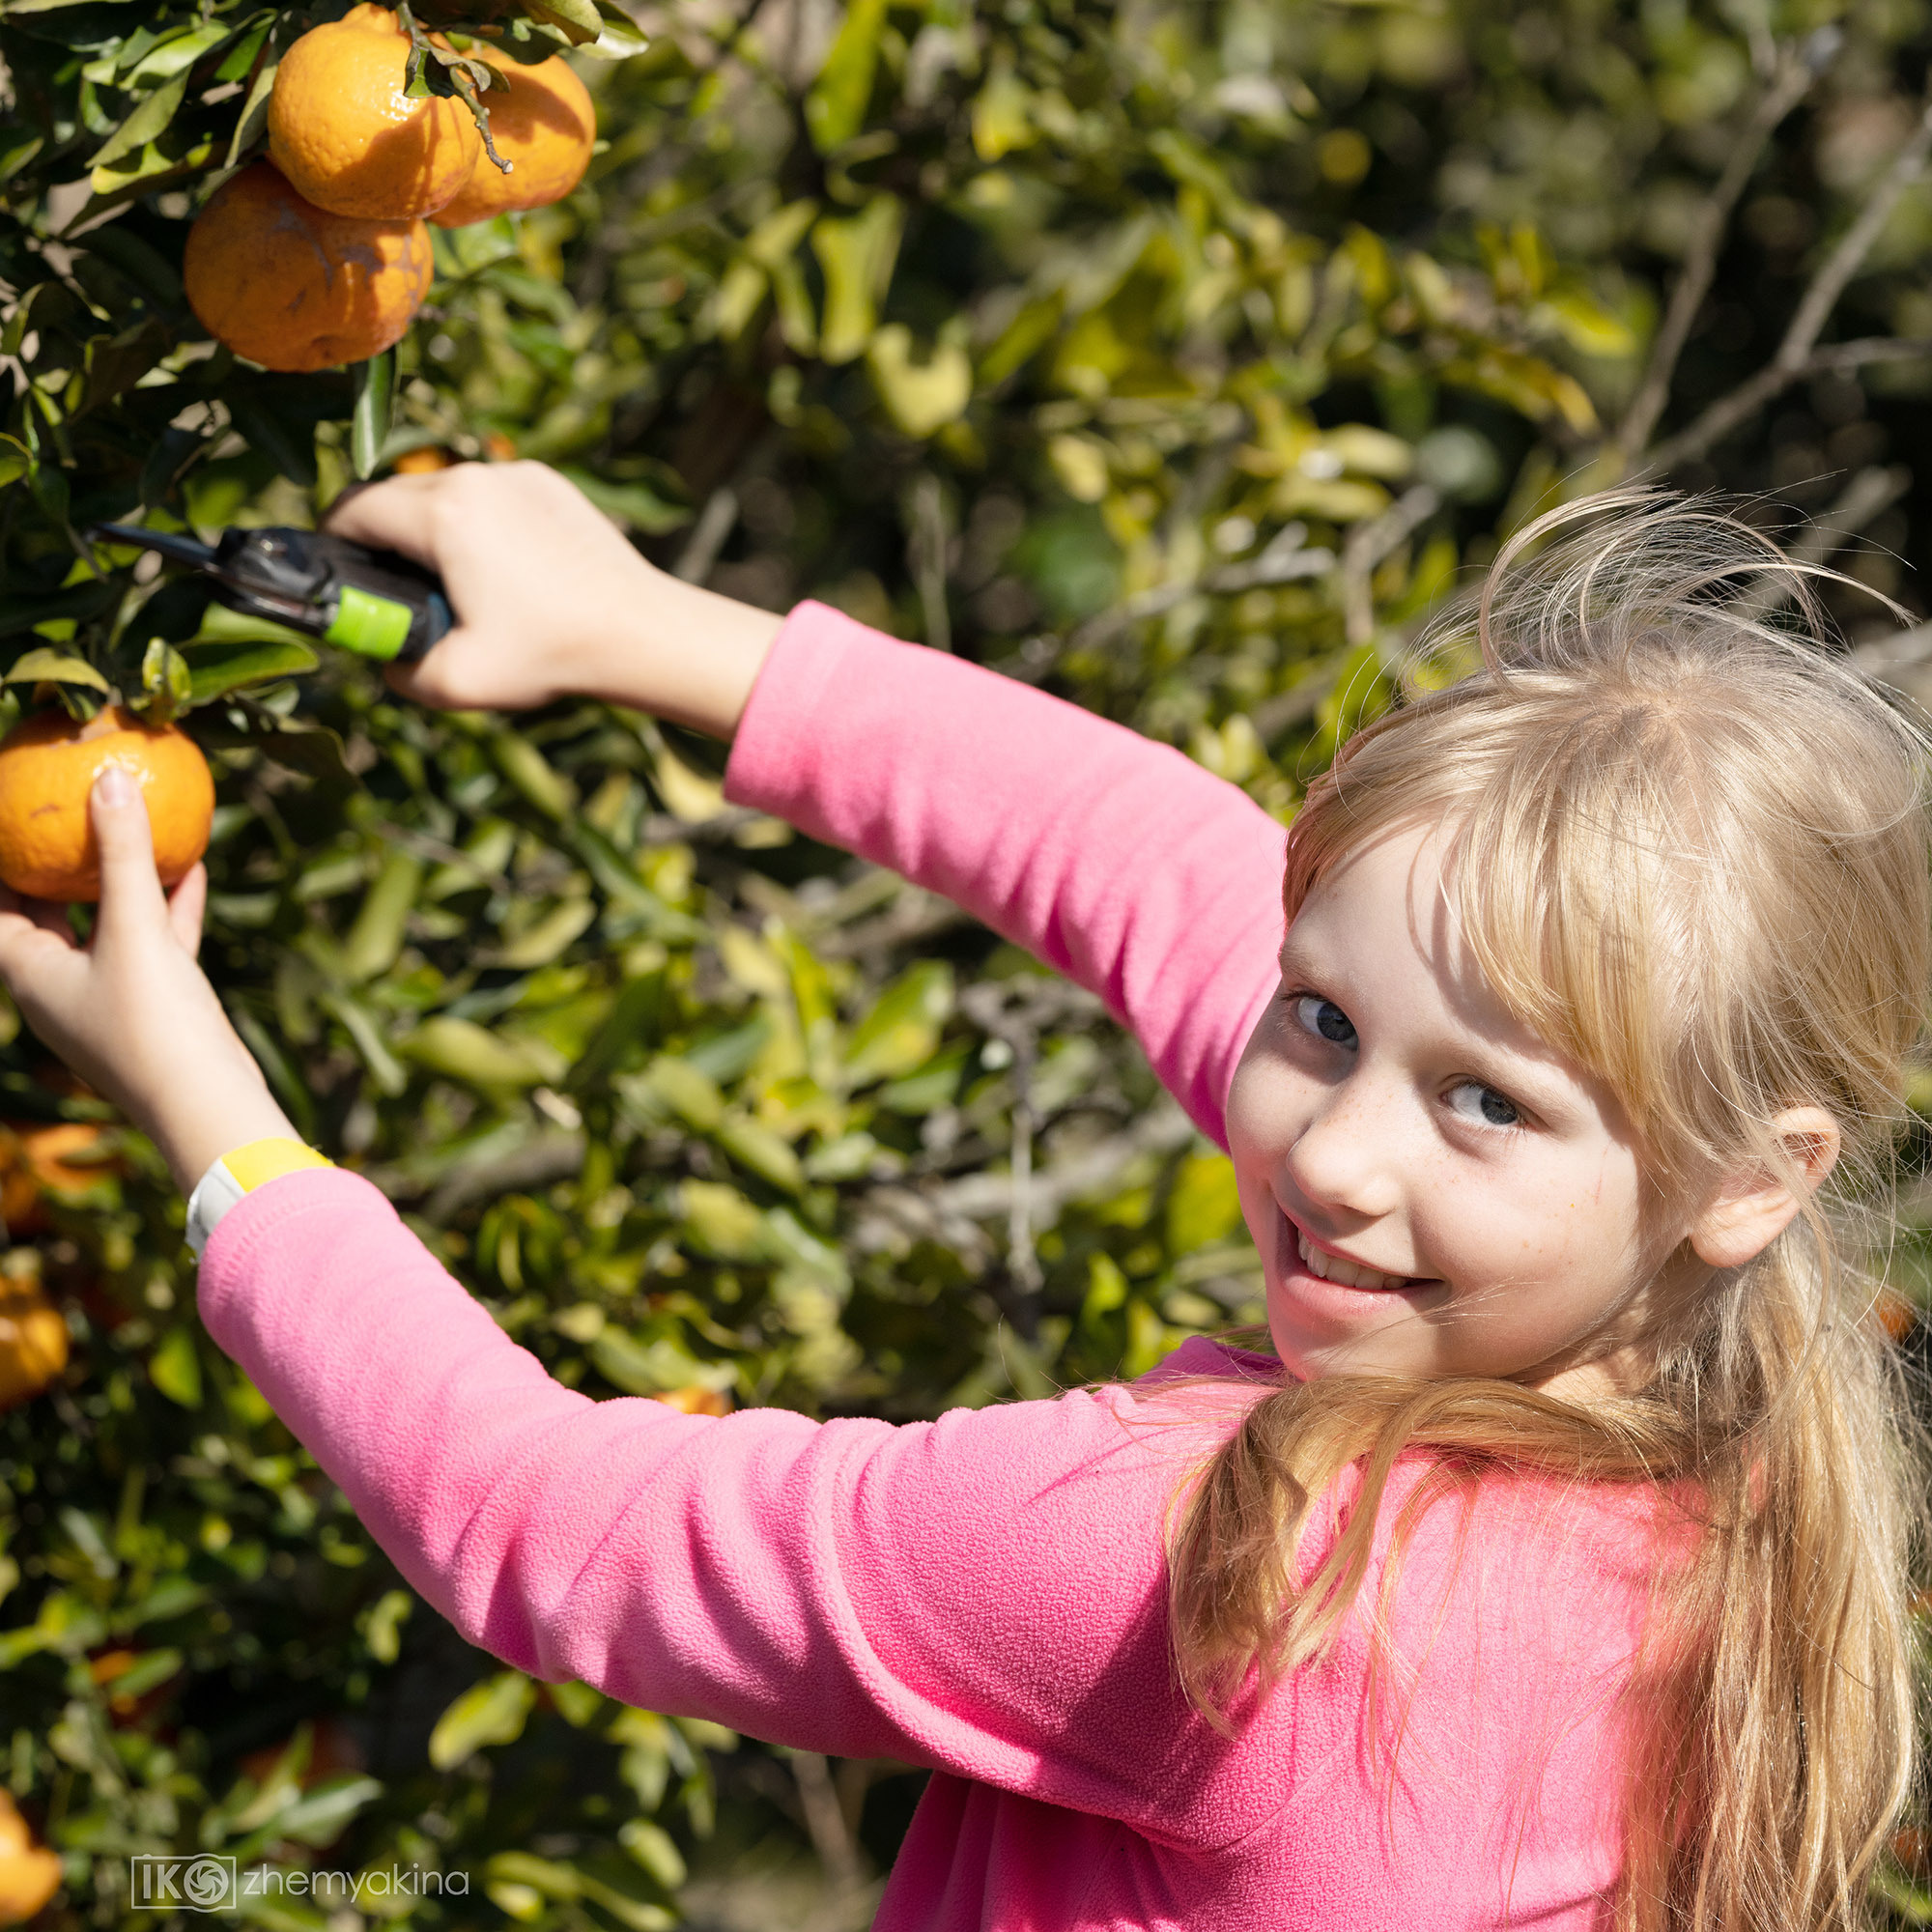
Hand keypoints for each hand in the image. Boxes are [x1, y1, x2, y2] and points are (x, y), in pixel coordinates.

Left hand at [0, 768, 295, 1193]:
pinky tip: (192, 864)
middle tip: (66, 800)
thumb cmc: (151, 1023)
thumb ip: (122, 853)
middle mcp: (59, 982)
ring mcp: (109, 993)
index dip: (4, 855)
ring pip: (106, 920)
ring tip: (134, 819)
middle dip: (58, 856)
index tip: (14, 804)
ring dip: (120, 875)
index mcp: (28, 971)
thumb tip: (108, 773)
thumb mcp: (135, 929)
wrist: (206, 1104)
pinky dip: (168, 903)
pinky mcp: (157, 1003)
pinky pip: (155, 940)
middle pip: (45, 906)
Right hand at [324, 461, 782, 737]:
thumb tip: (383, 655)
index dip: (336, 548)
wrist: (641, 632)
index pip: (352, 512)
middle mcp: (475, 476)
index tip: (345, 582)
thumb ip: (397, 669)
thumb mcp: (457, 682)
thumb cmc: (552, 654)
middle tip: (399, 594)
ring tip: (455, 586)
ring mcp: (516, 473)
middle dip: (383, 542)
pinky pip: (489, 495)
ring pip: (443, 492)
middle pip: (394, 497)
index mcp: (442, 513)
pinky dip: (480, 524)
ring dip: (432, 531)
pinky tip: (502, 572)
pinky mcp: (548, 481)